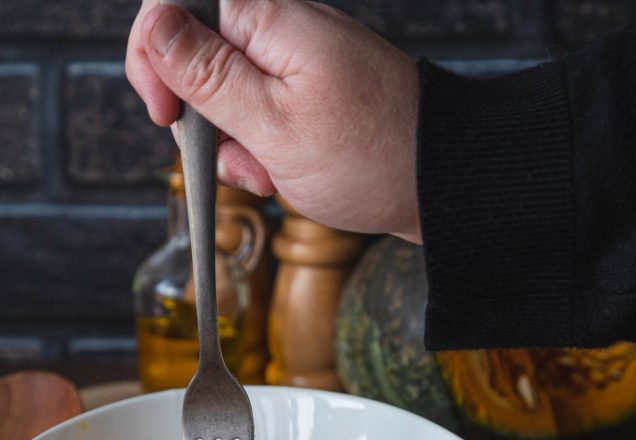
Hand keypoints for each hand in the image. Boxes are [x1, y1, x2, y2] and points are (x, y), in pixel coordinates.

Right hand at [126, 0, 420, 240]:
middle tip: (232, 155)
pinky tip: (282, 173)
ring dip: (234, 143)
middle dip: (202, 116)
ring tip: (270, 172)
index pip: (174, 7)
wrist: (439, 183)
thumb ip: (207, 75)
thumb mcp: (273, 125)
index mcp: (267, 17)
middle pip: (197, 56)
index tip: (163, 111)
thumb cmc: (369, 156)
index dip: (154, 57)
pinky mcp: (309, 90)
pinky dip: (261, 148)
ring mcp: (296, 61)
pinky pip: (260, 112)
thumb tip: (154, 25)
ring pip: (227, 94)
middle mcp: (280, 27)